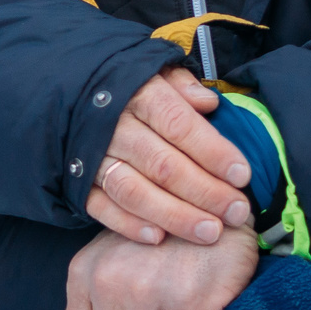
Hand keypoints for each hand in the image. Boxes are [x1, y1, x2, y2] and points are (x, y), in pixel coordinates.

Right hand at [86, 71, 252, 246]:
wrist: (68, 94)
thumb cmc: (128, 87)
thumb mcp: (157, 71)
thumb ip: (183, 86)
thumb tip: (209, 104)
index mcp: (138, 94)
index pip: (178, 124)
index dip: (212, 151)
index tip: (242, 175)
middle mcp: (113, 126)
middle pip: (162, 164)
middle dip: (205, 192)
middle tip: (237, 212)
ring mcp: (92, 156)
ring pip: (134, 191)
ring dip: (174, 215)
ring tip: (210, 232)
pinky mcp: (76, 182)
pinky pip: (101, 207)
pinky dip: (129, 224)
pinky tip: (159, 238)